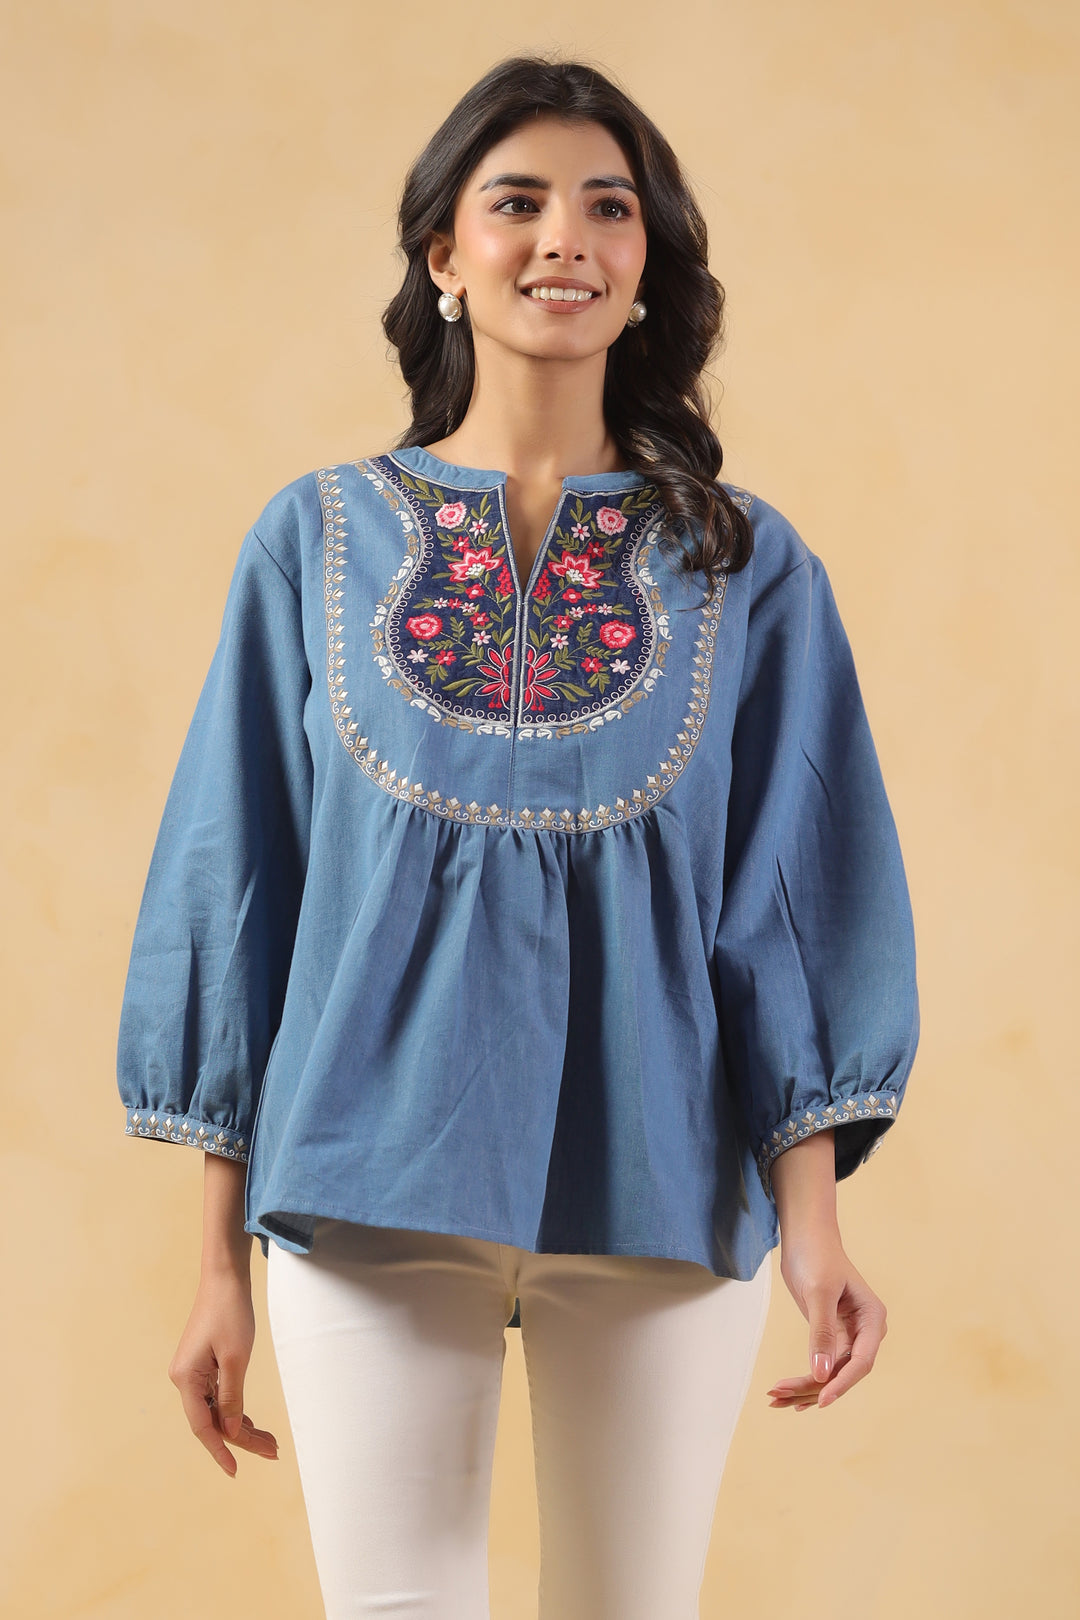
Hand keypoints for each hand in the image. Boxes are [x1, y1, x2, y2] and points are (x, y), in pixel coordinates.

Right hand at [167, 1268, 279, 1475]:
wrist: (225, 1278)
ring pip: (217, 1409)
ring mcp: (193, 1371)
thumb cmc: (230, 1312)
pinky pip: (218, 1396)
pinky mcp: (203, 1364)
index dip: (220, 1450)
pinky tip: (254, 1424)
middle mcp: (184, 1378)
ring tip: (270, 1443)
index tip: (236, 1471)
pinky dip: (236, 1409)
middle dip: (242, 1439)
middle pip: (212, 1420)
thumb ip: (232, 1397)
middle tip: (272, 1452)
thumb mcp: (236, 1358)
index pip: (203, 1426)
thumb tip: (233, 1430)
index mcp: (185, 1378)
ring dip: (242, 1426)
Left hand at [765, 1232, 887, 1412]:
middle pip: (844, 1372)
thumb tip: (821, 1373)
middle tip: (780, 1395)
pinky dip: (806, 1379)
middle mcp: (866, 1331)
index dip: (842, 1383)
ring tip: (775, 1398)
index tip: (821, 1400)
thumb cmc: (817, 1257)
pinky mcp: (833, 1336)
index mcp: (872, 1319)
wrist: (806, 1238)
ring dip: (806, 1387)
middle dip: (815, 1387)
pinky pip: (823, 1364)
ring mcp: (849, 1335)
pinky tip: (790, 1397)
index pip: (861, 1361)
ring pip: (831, 1372)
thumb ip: (821, 1332)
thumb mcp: (819, 1293)